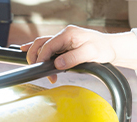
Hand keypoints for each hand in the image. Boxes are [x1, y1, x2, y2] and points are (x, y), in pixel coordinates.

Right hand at [20, 26, 136, 82]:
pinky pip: (47, 45)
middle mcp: (63, 35)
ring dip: (36, 55)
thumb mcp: (90, 53)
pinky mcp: (64, 45)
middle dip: (35, 57)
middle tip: (38, 71)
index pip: (48, 46)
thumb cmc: (103, 49)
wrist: (111, 48)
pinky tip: (25, 50)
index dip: (43, 59)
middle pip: (41, 43)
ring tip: (33, 66)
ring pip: (42, 44)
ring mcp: (63, 39)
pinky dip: (36, 49)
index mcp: (68, 34)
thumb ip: (73, 58)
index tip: (45, 72)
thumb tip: (58, 64)